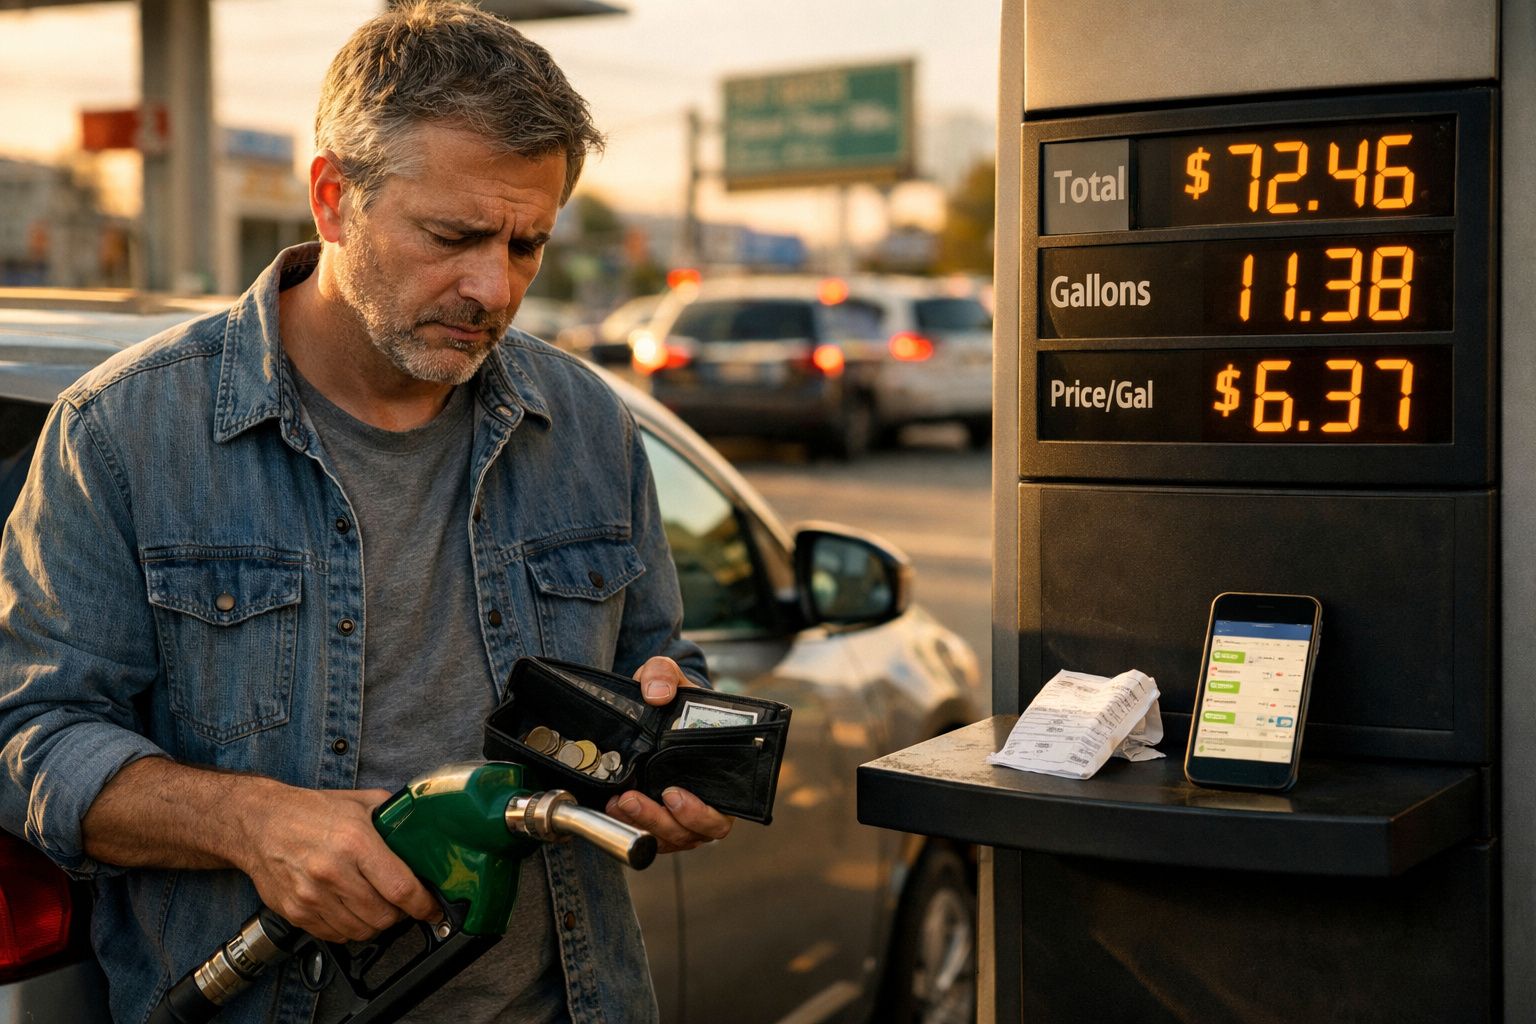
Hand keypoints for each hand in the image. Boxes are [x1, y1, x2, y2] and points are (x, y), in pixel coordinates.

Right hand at [235, 784, 440, 942]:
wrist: (259, 823)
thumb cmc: (311, 811)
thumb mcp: (360, 802)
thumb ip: (393, 818)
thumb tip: (422, 833)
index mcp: (355, 842)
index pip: (401, 888)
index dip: (423, 905)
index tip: (432, 909)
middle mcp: (333, 872)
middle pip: (383, 916)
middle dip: (399, 914)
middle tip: (399, 902)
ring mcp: (311, 896)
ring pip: (360, 931)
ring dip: (374, 923)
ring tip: (374, 905)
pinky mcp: (296, 912)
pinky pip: (335, 935)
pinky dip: (349, 928)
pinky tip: (349, 908)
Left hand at [605, 657, 734, 852]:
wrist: (658, 707)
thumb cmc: (675, 698)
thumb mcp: (668, 675)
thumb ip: (663, 674)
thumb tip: (657, 693)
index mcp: (724, 774)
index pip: (722, 812)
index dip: (700, 813)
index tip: (672, 795)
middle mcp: (708, 801)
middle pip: (693, 833)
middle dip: (661, 821)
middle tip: (633, 799)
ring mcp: (684, 815)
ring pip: (670, 838)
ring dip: (642, 825)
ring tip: (618, 802)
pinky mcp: (661, 819)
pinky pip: (651, 836)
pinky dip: (631, 826)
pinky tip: (612, 806)